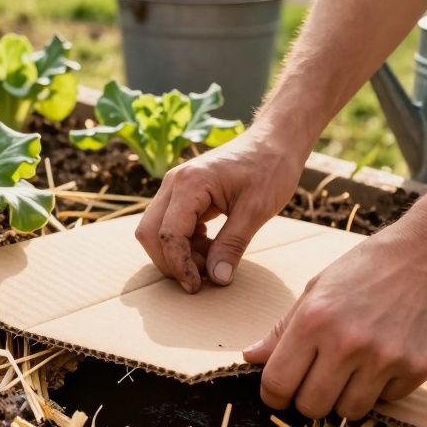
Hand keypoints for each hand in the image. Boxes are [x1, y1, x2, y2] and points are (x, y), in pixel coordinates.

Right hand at [135, 131, 300, 293]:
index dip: (179, 265)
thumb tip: (216, 278)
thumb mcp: (256, 210)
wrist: (276, 141)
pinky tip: (212, 247)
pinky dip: (186, 243)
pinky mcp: (185, 193)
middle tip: (201, 277)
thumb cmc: (270, 168)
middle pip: (150, 232)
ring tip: (213, 261)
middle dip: (171, 261)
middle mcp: (175, 183)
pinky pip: (172, 224)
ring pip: (158, 230)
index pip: (168, 233)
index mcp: (190, 184)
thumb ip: (233, 245)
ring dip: (179, 253)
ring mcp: (177, 187)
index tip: (197, 286)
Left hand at [242, 221, 426, 418]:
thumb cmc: (371, 265)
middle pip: (311, 406)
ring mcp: (384, 359)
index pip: (277, 382)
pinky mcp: (418, 369)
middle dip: (308, 400)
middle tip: (319, 381)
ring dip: (345, 398)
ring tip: (354, 369)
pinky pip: (386, 401)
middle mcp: (347, 343)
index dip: (274, 394)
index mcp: (314, 319)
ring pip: (349, 412)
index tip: (281, 392)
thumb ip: (283, 328)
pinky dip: (381, 389)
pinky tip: (386, 359)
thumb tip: (250, 357)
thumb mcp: (319, 287)